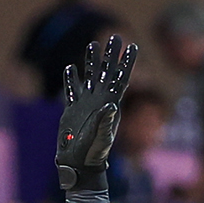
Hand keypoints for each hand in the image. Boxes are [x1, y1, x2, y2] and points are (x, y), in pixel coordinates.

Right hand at [55, 33, 135, 195]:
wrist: (79, 165)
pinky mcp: (73, 111)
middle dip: (111, 55)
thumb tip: (110, 105)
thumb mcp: (101, 137)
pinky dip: (71, 79)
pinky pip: (73, 91)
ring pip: (90, 77)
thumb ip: (105, 121)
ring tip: (92, 45)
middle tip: (115, 37)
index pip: (121, 79)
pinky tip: (71, 68)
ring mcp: (86, 105)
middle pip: (107, 73)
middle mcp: (100, 101)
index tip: (132, 46)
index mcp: (110, 105)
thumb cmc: (92, 154)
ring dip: (92, 62)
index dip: (127, 62)